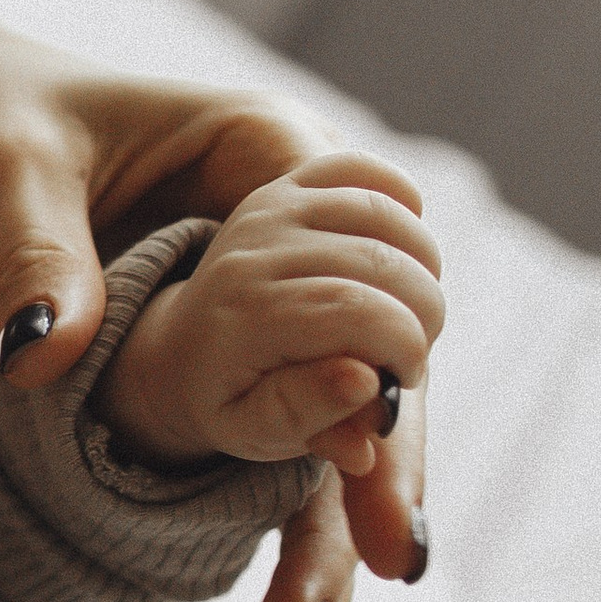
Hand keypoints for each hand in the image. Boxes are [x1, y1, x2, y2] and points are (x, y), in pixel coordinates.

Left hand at [0, 0, 430, 601]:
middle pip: (363, 355)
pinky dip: (267, 527)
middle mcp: (283, 232)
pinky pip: (255, 450)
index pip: (357, 264)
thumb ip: (37, 257)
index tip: (370, 445)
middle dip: (377, 464)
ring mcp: (252, 304)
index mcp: (266, 152)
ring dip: (327, 524)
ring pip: (320, 421)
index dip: (375, 355)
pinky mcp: (206, 361)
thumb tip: (43, 355)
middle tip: (391, 566)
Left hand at [100, 153, 444, 483]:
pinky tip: (398, 253)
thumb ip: (308, 414)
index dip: (408, 351)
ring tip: (401, 313)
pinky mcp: (285, 184)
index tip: (401, 382)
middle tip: (404, 355)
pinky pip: (365, 171)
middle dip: (422, 319)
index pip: (365, 313)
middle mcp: (256, 246)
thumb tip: (365, 381)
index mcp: (248, 311)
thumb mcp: (254, 431)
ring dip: (423, 270)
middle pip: (387, 264)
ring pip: (390, 216)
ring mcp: (271, 205)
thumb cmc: (227, 401)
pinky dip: (402, 206)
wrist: (177, 352)